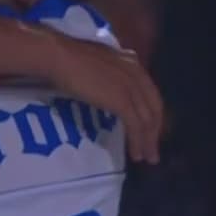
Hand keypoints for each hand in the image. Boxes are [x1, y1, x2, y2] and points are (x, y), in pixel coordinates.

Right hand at [48, 33, 164, 163]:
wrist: (60, 57)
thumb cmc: (67, 57)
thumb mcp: (97, 62)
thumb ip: (109, 71)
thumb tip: (108, 85)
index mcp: (132, 63)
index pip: (150, 92)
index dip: (152, 112)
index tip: (150, 129)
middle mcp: (137, 74)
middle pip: (154, 107)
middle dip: (155, 131)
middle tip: (152, 149)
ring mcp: (130, 87)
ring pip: (147, 120)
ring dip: (148, 142)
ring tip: (147, 158)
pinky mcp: (122, 101)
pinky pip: (135, 126)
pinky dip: (138, 142)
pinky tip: (135, 154)